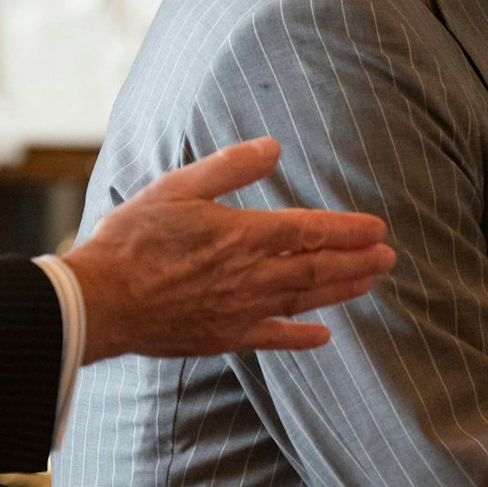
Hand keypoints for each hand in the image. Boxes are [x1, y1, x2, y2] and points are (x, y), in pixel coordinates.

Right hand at [62, 138, 395, 362]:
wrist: (98, 301)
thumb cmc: (133, 240)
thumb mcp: (177, 188)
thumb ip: (229, 168)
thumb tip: (273, 148)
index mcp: (244, 235)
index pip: (312, 230)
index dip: (349, 230)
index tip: (378, 229)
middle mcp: (252, 275)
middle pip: (319, 267)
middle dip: (358, 261)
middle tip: (389, 257)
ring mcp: (240, 309)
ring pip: (304, 299)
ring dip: (341, 290)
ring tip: (370, 283)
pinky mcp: (223, 336)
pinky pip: (272, 338)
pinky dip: (301, 338)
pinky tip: (324, 337)